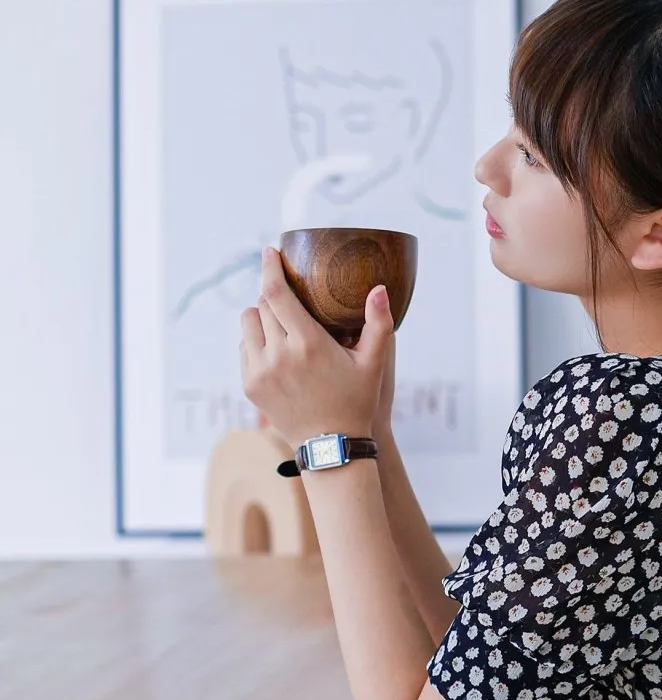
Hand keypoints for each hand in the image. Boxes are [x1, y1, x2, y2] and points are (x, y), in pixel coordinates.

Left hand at [240, 247, 393, 448]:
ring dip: (261, 316)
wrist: (331, 447)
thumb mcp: (374, 363)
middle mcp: (278, 355)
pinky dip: (256, 342)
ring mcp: (260, 371)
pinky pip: (244, 348)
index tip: (269, 252)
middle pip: (262, 304)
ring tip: (280, 323)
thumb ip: (379, 324)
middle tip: (289, 296)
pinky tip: (275, 349)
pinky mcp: (250, 385)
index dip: (270, 268)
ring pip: (248, 323)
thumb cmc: (356, 402)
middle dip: (274, 295)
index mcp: (308, 344)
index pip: (276, 293)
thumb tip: (378, 289)